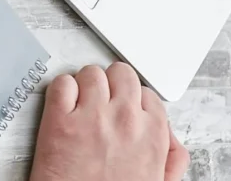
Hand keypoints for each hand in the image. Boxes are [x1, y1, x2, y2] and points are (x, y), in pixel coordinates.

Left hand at [29, 63, 187, 180]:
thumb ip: (170, 156)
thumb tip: (170, 139)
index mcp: (153, 132)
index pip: (145, 92)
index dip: (130, 99)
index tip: (121, 107)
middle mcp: (125, 118)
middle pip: (121, 73)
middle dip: (111, 84)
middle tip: (101, 101)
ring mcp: (92, 116)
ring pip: (91, 73)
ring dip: (85, 86)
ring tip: (80, 105)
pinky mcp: (59, 119)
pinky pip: (61, 83)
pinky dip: (60, 91)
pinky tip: (62, 107)